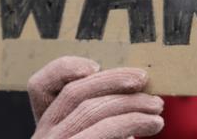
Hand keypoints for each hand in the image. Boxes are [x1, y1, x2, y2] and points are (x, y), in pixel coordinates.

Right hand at [28, 56, 164, 138]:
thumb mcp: (103, 126)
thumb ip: (106, 108)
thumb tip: (134, 78)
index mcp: (48, 125)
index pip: (39, 86)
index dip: (63, 69)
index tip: (94, 65)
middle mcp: (44, 135)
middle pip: (74, 93)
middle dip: (114, 81)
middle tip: (144, 79)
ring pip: (91, 109)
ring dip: (132, 103)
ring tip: (158, 106)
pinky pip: (104, 130)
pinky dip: (133, 121)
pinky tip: (154, 123)